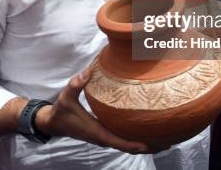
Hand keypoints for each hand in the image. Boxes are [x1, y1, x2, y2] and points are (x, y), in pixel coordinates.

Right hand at [35, 69, 153, 153]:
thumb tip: (88, 72)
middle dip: (147, 147)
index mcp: (97, 132)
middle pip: (128, 147)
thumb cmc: (61, 111)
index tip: (150, 144)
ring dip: (143, 144)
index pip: (119, 143)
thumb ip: (76, 84)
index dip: (135, 145)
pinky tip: (145, 132)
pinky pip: (122, 139)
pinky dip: (134, 139)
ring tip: (163, 139)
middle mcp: (103, 138)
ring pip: (126, 144)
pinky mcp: (103, 133)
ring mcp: (104, 137)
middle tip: (167, 143)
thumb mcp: (66, 96)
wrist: (53, 122)